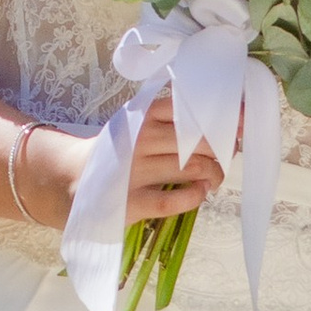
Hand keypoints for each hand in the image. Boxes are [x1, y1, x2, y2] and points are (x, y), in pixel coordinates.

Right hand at [12, 99, 220, 228]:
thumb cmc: (116, 152)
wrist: (70, 180)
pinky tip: (200, 193)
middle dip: (222, 149)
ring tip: (215, 177)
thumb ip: (169, 120)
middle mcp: (139, 140)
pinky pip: (176, 199)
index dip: (221, 115)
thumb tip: (223, 123)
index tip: (240, 123)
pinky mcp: (132, 202)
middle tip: (228, 156)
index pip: (188, 108)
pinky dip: (196, 196)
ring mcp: (135, 171)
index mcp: (141, 116)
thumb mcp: (135, 125)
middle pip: (199, 139)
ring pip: (193, 167)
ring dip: (214, 174)